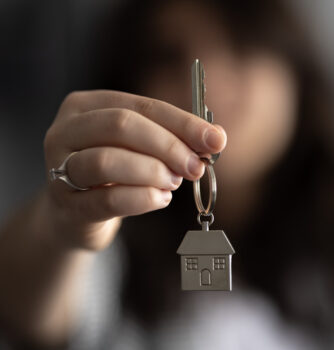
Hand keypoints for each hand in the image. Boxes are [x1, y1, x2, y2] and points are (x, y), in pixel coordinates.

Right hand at [44, 90, 225, 249]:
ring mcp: (59, 168)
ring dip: (152, 172)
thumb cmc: (112, 174)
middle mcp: (65, 131)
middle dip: (168, 146)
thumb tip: (215, 137)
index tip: (215, 140)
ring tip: (172, 183)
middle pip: (121, 125)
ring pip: (108, 161)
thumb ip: (169, 138)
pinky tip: (159, 198)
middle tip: (194, 167)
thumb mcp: (136, 148)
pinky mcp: (67, 205)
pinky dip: (142, 199)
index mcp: (86, 106)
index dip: (182, 123)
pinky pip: (108, 200)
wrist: (76, 213)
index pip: (142, 106)